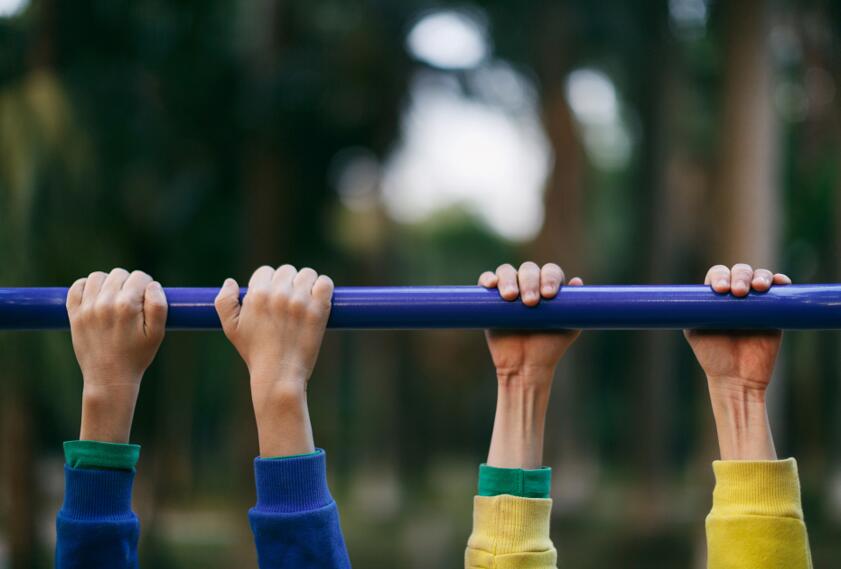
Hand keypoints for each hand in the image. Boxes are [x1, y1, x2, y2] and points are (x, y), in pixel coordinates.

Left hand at [67, 268, 166, 442]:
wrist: (109, 378)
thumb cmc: (137, 356)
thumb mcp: (157, 333)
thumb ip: (159, 305)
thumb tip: (152, 285)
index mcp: (127, 306)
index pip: (139, 277)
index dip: (147, 286)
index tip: (147, 299)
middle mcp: (105, 303)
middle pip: (119, 274)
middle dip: (129, 284)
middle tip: (132, 303)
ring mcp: (87, 308)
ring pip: (98, 277)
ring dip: (108, 283)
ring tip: (114, 298)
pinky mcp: (74, 314)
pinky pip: (76, 287)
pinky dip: (86, 287)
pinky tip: (96, 297)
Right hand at [215, 265, 333, 455]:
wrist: (280, 375)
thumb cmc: (256, 353)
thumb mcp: (231, 329)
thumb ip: (224, 302)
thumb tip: (230, 282)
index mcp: (256, 295)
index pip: (265, 271)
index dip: (269, 284)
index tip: (273, 299)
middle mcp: (278, 294)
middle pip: (287, 271)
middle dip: (288, 283)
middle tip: (290, 303)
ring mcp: (300, 301)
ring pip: (307, 274)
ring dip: (307, 284)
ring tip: (305, 302)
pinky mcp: (318, 309)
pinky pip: (325, 283)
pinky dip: (324, 287)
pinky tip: (319, 299)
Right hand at [479, 262, 582, 387]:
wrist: (525, 366)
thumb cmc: (550, 347)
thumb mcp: (569, 328)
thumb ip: (576, 307)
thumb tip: (576, 281)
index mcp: (548, 287)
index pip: (550, 271)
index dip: (549, 278)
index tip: (549, 295)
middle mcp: (529, 284)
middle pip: (528, 269)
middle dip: (530, 282)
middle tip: (530, 303)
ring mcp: (509, 289)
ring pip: (506, 271)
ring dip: (508, 279)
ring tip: (510, 297)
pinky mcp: (490, 298)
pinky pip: (486, 280)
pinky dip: (487, 278)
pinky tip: (491, 285)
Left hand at [683, 263, 790, 459]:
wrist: (737, 379)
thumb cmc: (713, 356)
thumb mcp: (695, 331)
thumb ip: (691, 312)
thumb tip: (681, 297)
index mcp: (716, 298)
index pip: (718, 275)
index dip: (719, 276)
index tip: (719, 290)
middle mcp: (737, 295)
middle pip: (740, 271)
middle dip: (740, 276)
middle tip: (738, 292)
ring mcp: (758, 302)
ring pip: (760, 275)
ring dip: (760, 276)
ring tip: (758, 288)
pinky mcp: (776, 311)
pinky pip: (781, 290)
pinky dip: (781, 282)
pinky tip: (780, 283)